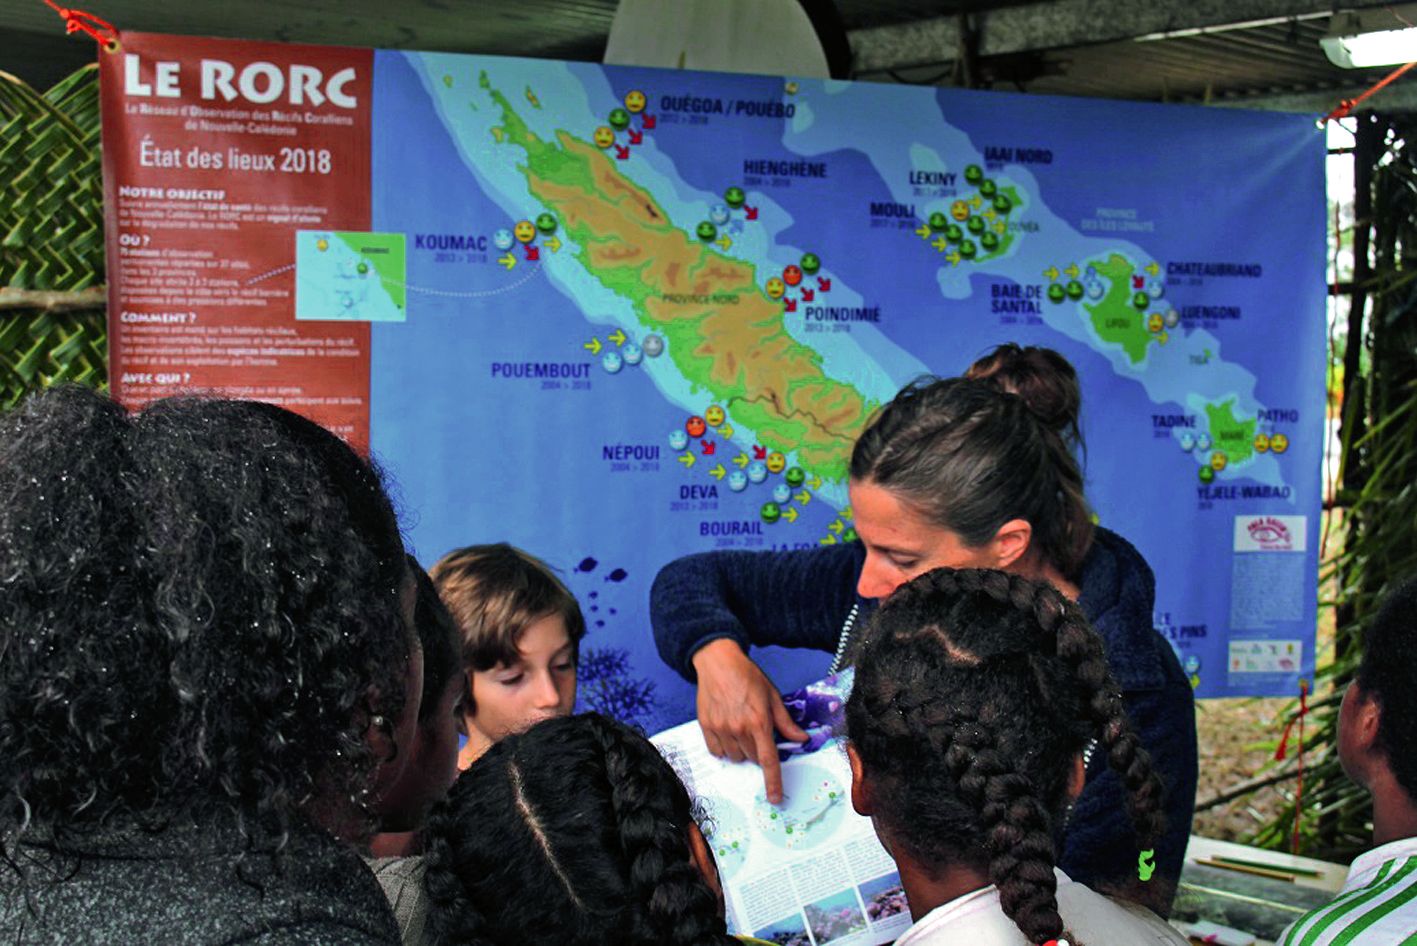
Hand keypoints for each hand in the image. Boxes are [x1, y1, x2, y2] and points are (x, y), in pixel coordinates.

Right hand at [692, 638, 808, 803]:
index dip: (773, 782)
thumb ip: (786, 722)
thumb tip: (801, 739)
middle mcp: (739, 728)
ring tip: (741, 728)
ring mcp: (721, 728)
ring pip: (735, 757)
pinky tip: (727, 732)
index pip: (768, 760)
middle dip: (758, 750)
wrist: (718, 661)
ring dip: (742, 750)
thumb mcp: (773, 696)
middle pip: (752, 758)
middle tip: (756, 730)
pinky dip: (724, 748)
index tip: (775, 797)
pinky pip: (717, 752)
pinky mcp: (706, 726)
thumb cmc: (747, 676)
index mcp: (759, 721)